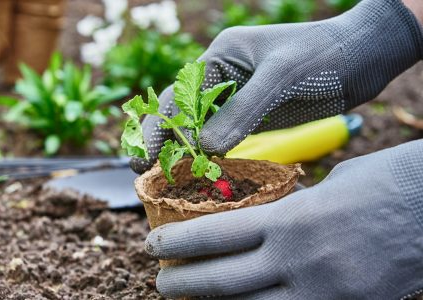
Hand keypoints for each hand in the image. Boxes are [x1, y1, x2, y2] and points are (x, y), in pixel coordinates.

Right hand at [130, 0, 422, 173]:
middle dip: (160, 140)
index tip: (145, 156)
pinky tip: (202, 174)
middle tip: (142, 172)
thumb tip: (206, 148)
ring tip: (164, 180)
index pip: (177, 95)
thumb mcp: (281, 78)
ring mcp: (236, 99)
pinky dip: (209, 156)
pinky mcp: (252, 117)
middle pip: (179, 112)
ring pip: (198, 128)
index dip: (159, 127)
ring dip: (182, 152)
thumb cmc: (322, 56)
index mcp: (219, 58)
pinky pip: (223, 138)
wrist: (363, 57)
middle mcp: (221, 78)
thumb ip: (243, 111)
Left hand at [144, 140, 422, 298]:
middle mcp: (299, 260)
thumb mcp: (326, 186)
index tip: (151, 244)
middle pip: (224, 281)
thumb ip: (290, 209)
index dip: (177, 242)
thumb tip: (263, 222)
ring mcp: (324, 292)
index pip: (216, 235)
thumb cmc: (384, 183)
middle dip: (183, 284)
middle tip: (160, 282)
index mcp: (290, 219)